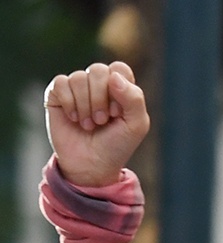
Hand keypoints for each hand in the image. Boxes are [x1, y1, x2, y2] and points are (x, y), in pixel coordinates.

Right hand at [46, 62, 149, 187]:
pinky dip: (69, 103)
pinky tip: (74, 118)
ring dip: (86, 105)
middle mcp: (97, 84)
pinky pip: (61, 83)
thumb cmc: (116, 145)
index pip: (119, 68)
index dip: (119, 88)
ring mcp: (76, 87)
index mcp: (119, 87)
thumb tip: (113, 77)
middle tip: (102, 121)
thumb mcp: (136, 125)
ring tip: (89, 124)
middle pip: (98, 70)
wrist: (91, 164)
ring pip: (79, 77)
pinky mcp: (57, 93)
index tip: (118, 112)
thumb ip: (134, 98)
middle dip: (101, 98)